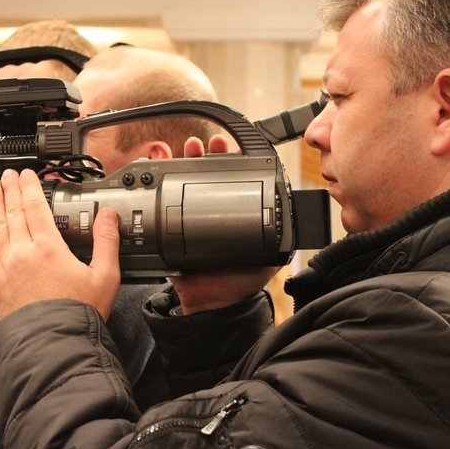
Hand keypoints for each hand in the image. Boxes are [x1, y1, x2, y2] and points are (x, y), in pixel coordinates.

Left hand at [0, 169, 120, 318]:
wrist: (51, 346)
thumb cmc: (78, 314)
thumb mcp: (105, 277)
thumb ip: (107, 242)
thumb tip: (108, 215)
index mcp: (49, 247)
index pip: (35, 206)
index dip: (30, 186)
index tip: (27, 174)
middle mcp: (23, 252)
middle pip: (13, 211)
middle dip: (10, 189)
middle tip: (7, 174)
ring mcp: (5, 266)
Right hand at [172, 133, 279, 313]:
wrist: (213, 302)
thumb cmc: (241, 280)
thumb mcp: (268, 254)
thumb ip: (278, 235)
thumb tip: (292, 213)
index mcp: (231, 212)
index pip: (227, 178)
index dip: (225, 160)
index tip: (225, 146)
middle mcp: (207, 210)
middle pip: (202, 174)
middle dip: (201, 155)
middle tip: (203, 145)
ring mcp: (185, 218)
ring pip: (180, 182)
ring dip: (181, 161)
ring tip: (187, 149)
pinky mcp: (167, 228)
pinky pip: (160, 203)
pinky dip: (157, 182)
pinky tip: (159, 165)